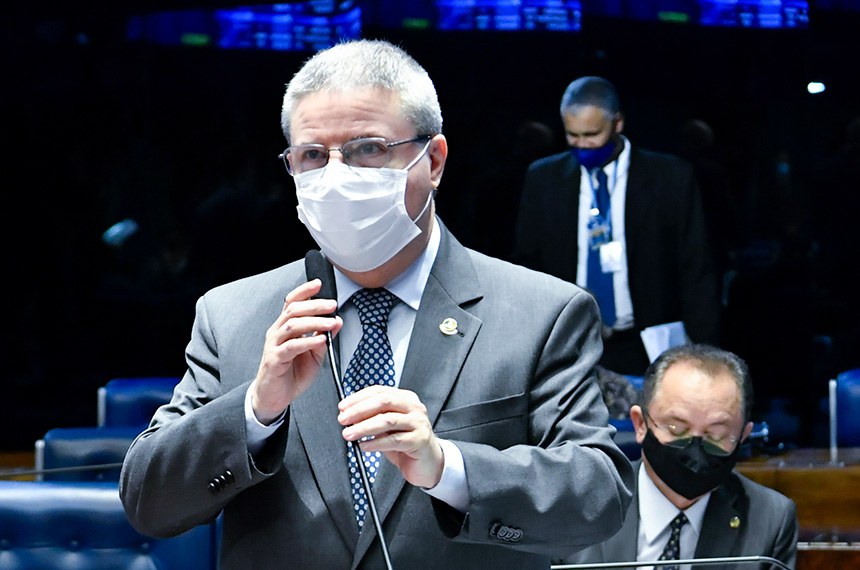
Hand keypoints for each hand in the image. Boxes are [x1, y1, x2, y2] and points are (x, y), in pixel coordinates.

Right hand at [252, 279, 341, 423]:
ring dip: (314, 322)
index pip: (292, 303)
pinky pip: (291, 347)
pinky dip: (308, 341)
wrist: (275, 398)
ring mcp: (274, 346)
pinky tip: (320, 340)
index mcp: (285, 328)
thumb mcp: (314, 354)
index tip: (318, 284)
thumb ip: (323, 336)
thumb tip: (337, 321)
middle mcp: (277, 333)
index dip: (304, 291)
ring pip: (293, 326)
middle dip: (315, 305)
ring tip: (331, 323)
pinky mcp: (275, 360)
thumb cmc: (291, 374)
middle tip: (332, 305)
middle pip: (294, 310)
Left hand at [337, 386, 444, 488]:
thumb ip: (374, 417)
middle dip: (360, 410)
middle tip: (343, 419)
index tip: (343, 407)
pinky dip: (375, 443)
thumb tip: (349, 415)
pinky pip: (394, 440)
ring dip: (364, 427)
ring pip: (388, 420)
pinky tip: (364, 446)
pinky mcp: (419, 441)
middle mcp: (414, 407)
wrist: (428, 463)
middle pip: (384, 401)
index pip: (379, 391)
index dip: (358, 398)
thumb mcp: (389, 426)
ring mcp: (418, 423)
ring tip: (349, 434)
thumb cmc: (406, 442)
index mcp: (406, 398)